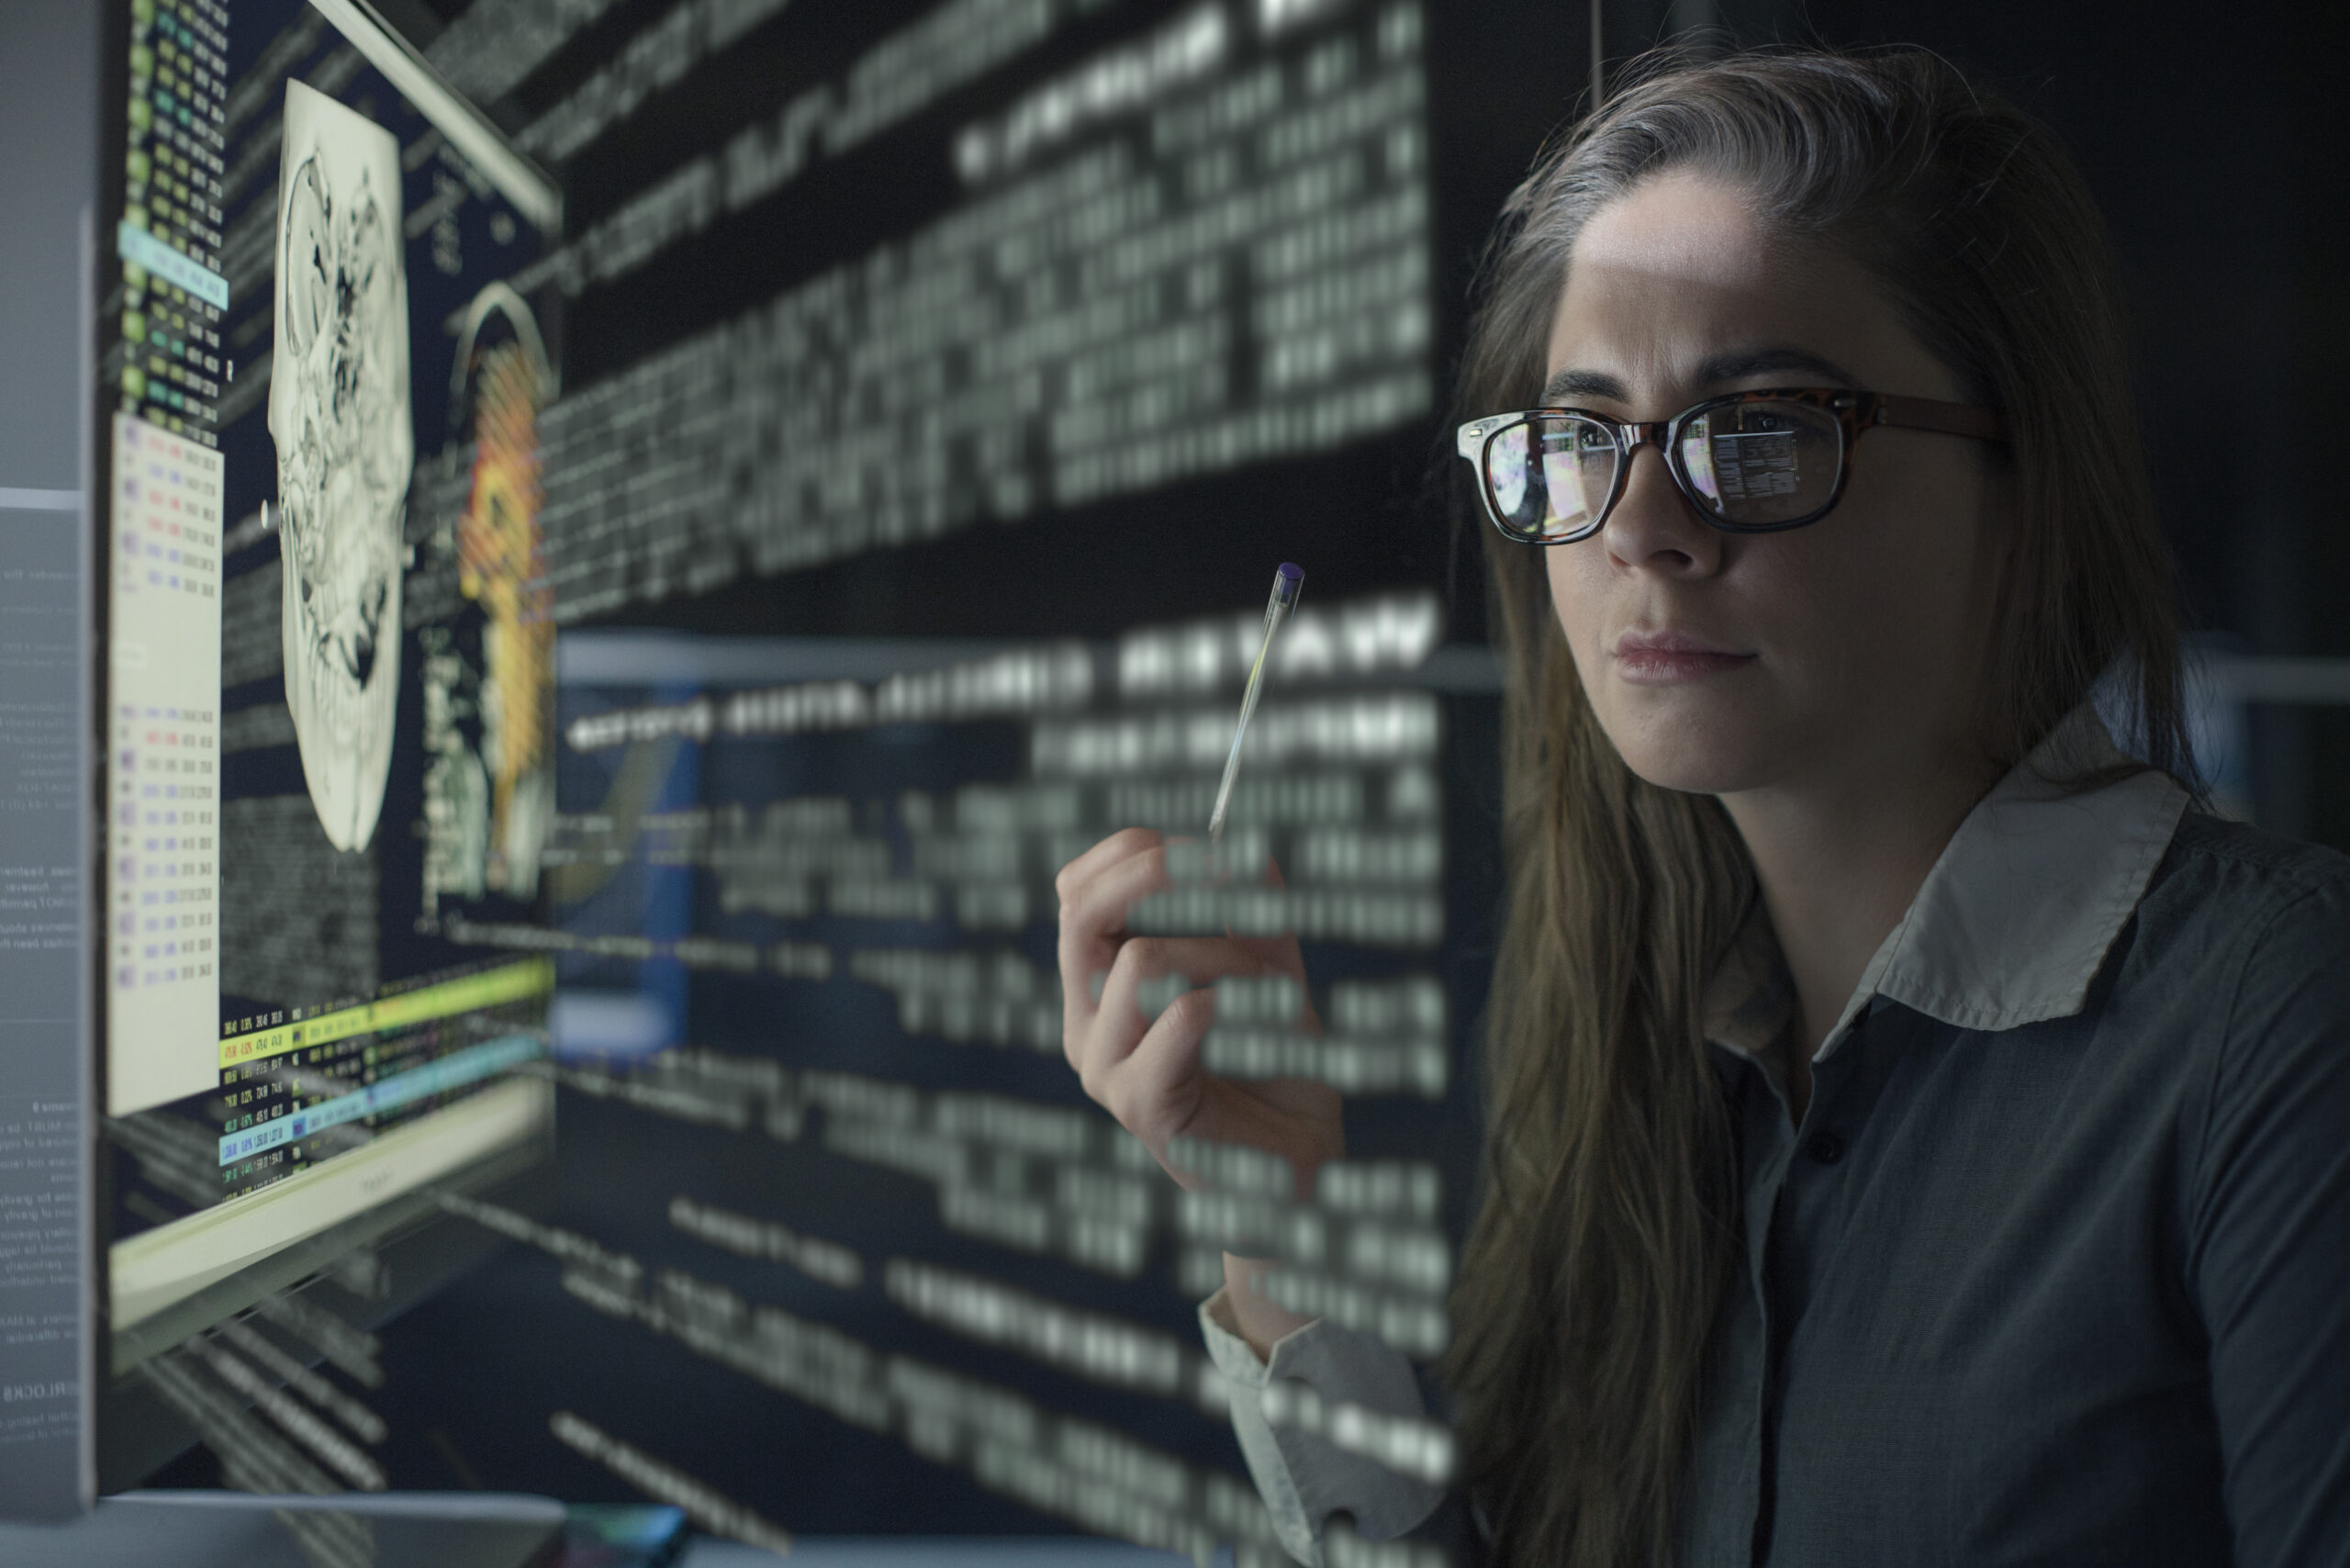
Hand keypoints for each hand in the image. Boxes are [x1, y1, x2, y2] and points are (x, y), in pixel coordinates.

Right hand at [1057, 828, 1340, 1355]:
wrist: (1297, 1164)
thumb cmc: (1274, 1065)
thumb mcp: (1267, 968)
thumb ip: (1252, 911)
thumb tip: (1245, 847)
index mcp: (1098, 985)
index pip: (1076, 890)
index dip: (1132, 851)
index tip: (1206, 844)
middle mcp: (1084, 1023)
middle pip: (1080, 912)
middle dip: (1155, 873)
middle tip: (1226, 869)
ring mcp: (1103, 1068)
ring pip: (1140, 961)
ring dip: (1224, 954)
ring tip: (1273, 987)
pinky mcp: (1140, 1106)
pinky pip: (1176, 1018)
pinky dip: (1228, 1000)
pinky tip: (1264, 1016)